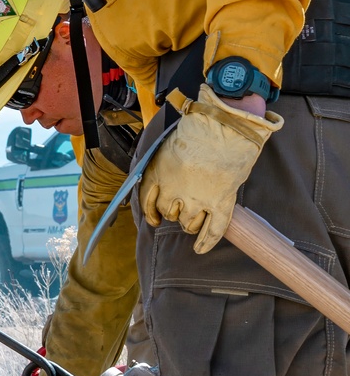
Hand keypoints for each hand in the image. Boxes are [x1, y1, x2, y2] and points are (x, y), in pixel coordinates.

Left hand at [140, 82, 281, 253]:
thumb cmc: (199, 128)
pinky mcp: (221, 203)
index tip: (153, 218)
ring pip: (188, 223)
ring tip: (195, 217)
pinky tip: (200, 249)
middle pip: (169, 212)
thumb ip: (162, 164)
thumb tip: (158, 179)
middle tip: (181, 206)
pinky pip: (212, 230)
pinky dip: (206, 242)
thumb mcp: (168, 144)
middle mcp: (175, 191)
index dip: (149, 211)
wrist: (228, 126)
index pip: (147, 201)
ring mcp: (198, 200)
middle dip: (173, 211)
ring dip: (189, 222)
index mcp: (159, 174)